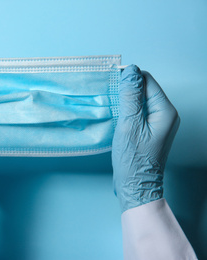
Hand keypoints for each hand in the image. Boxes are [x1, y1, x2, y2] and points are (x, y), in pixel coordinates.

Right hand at [112, 65, 179, 212]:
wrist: (135, 185)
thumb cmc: (133, 159)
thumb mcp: (129, 125)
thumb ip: (130, 97)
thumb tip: (131, 71)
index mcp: (165, 111)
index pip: (147, 81)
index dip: (129, 78)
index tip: (110, 80)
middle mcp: (166, 114)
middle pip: (145, 89)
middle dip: (127, 88)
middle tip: (108, 94)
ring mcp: (158, 122)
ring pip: (140, 100)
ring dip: (125, 99)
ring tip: (110, 104)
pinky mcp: (149, 129)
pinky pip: (138, 111)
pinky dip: (126, 109)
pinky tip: (116, 113)